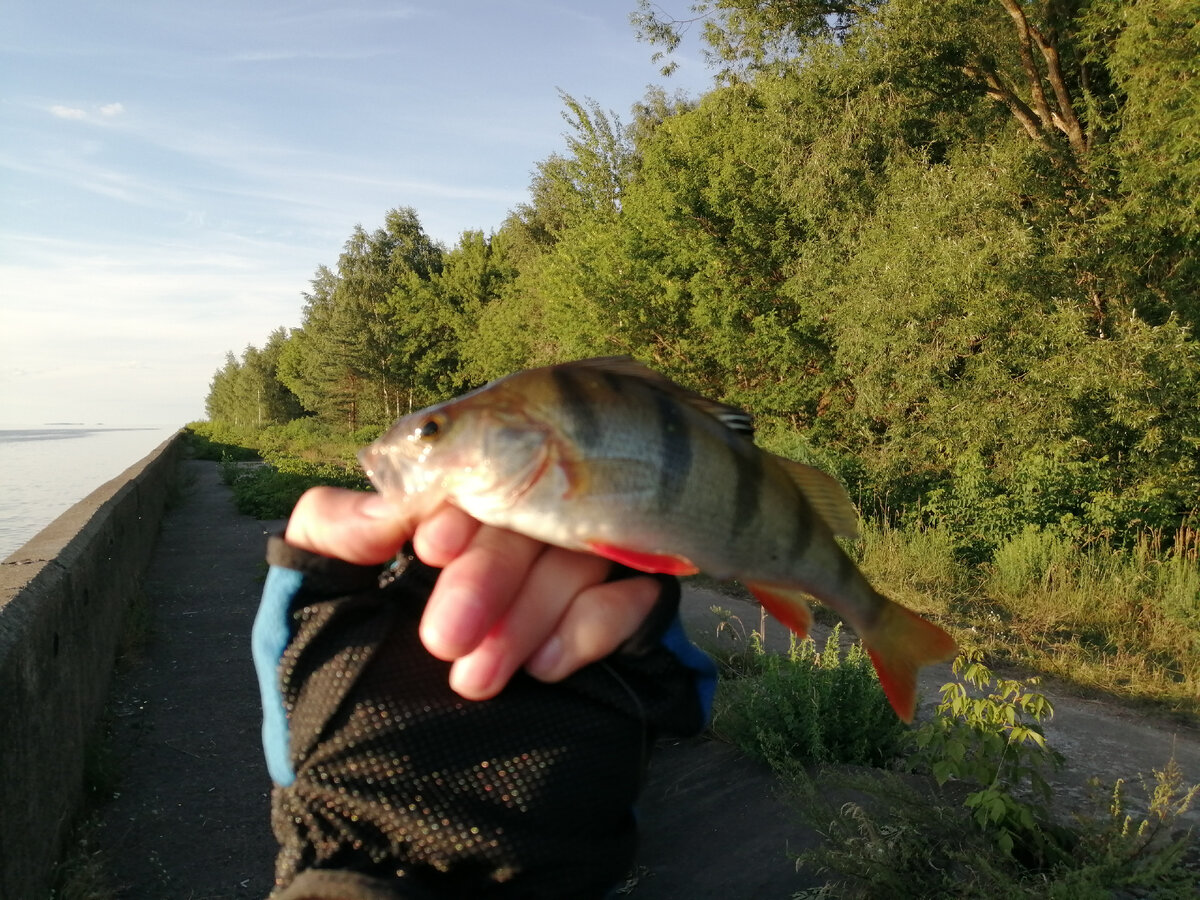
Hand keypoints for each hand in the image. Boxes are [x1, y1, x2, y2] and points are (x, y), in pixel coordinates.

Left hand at [284, 487, 662, 700]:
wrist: (406, 830)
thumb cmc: (348, 713)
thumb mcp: (310, 611)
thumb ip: (328, 529)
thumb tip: (396, 490)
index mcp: (447, 528)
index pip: (478, 475)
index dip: (463, 504)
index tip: (432, 547)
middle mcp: (512, 550)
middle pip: (534, 515)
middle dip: (488, 574)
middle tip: (443, 639)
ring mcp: (568, 591)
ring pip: (581, 554)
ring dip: (529, 613)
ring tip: (476, 681)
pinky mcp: (620, 638)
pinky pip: (634, 600)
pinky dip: (590, 626)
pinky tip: (546, 671)